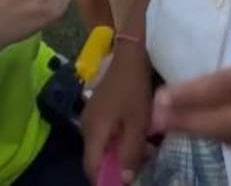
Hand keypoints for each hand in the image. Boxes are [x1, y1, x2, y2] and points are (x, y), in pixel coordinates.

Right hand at [82, 41, 155, 182]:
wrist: (127, 57)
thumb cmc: (133, 89)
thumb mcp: (138, 123)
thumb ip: (130, 153)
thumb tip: (122, 180)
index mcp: (94, 131)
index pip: (91, 167)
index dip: (105, 181)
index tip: (123, 184)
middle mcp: (86, 127)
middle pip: (96, 159)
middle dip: (116, 168)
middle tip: (139, 168)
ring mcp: (90, 118)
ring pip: (102, 148)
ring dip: (120, 155)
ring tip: (144, 152)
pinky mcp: (97, 112)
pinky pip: (105, 136)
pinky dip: (119, 142)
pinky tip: (137, 137)